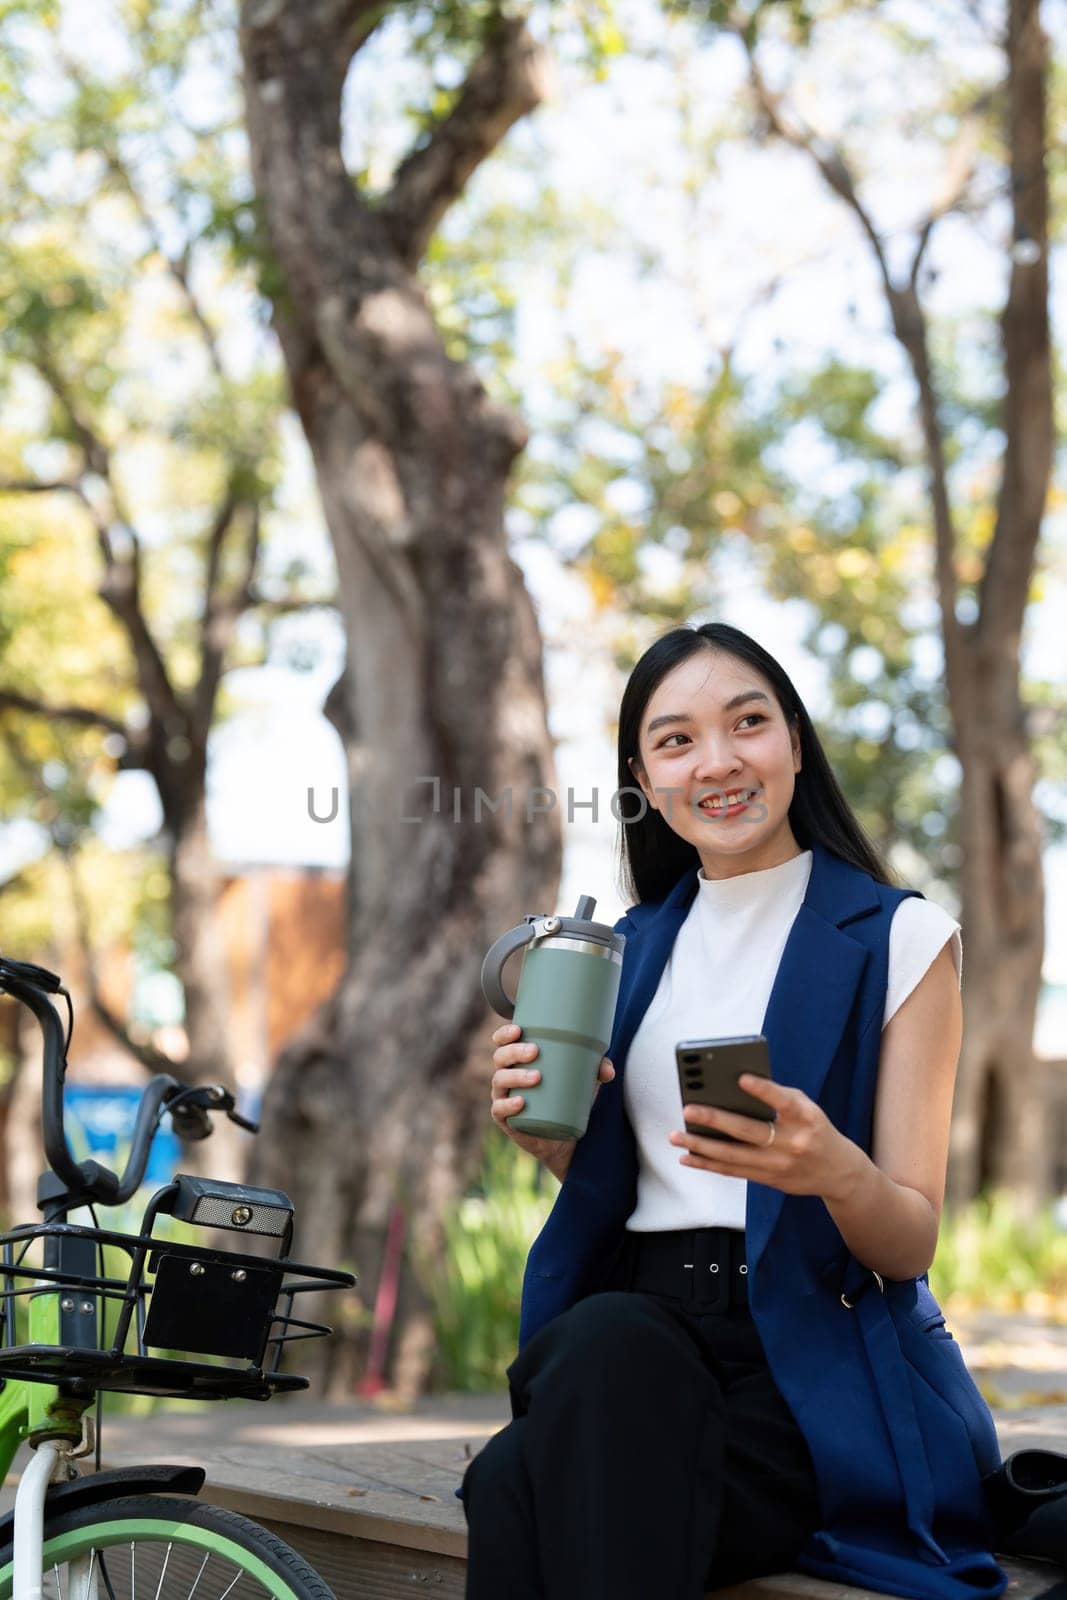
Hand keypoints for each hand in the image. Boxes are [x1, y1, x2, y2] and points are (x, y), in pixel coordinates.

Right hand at [490, 1022, 614, 1181]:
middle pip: (500, 1057)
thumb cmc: (565, 1098)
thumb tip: (608, 1069)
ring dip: (515, 1076)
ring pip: (500, 1080)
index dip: (504, 1033)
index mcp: (517, 1060)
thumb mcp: (582, 1082)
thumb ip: (596, 1070)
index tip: (518, 1029)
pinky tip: (520, 1101)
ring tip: (536, 1077)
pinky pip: (500, 1110)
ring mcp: (503, 1097)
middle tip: (535, 1051)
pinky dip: (508, 1105)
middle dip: (514, 1051)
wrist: (560, 1139)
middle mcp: (506, 1076)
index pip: (502, 1042)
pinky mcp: (506, 1119)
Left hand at [668, 1073, 858, 1200]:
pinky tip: (687, 1156)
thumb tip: (732, 1089)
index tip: (741, 1078)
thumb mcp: (807, 1108)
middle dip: (716, 1121)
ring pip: (734, 1156)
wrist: (838, 1171)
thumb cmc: (815, 1128)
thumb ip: (777, 1098)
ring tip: (676, 1136)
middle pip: (749, 1131)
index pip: (784, 1102)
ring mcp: (779, 1165)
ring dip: (701, 1147)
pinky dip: (708, 1164)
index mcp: (806, 1118)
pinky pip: (733, 1171)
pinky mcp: (768, 1179)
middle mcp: (792, 1143)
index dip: (764, 1090)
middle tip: (688, 1110)